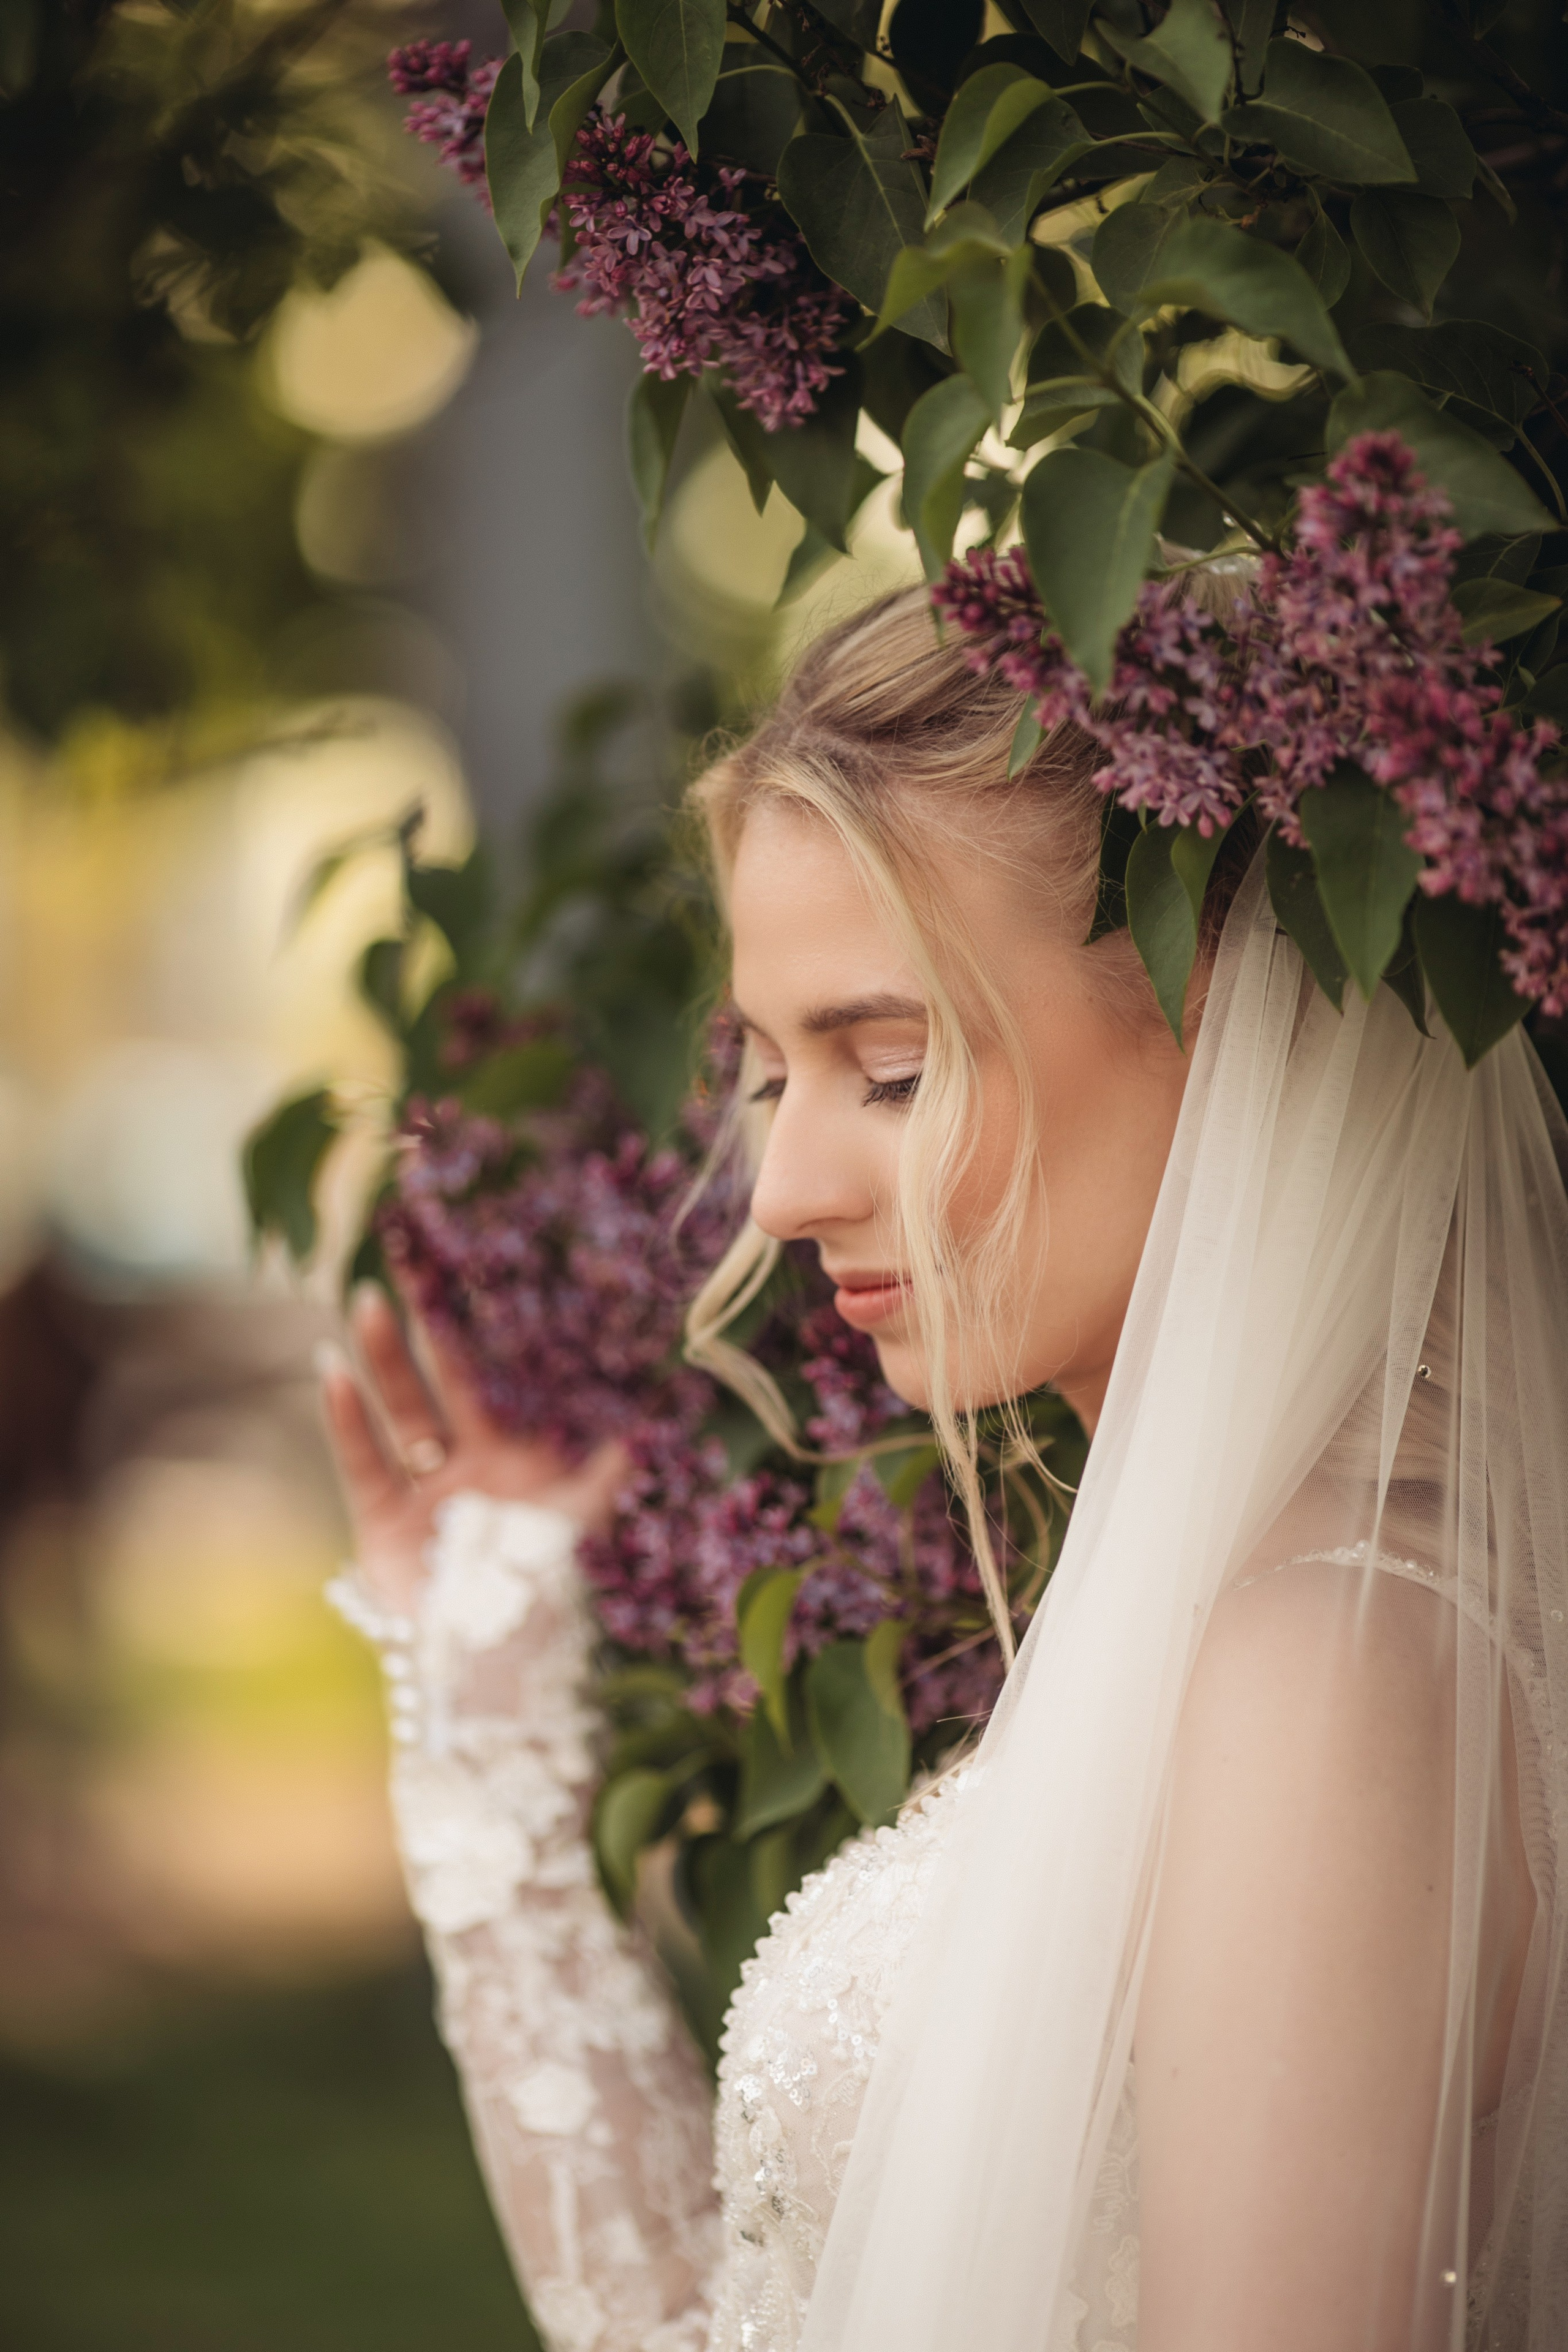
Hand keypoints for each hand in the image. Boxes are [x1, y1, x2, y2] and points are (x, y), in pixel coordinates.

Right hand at [318, 1283, 626, 1613]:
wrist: (505, 1674)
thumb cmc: (554, 1599)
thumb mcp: (590, 1524)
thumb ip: (610, 1474)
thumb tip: (648, 1422)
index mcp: (518, 1462)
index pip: (497, 1381)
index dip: (484, 1334)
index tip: (472, 1276)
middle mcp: (466, 1469)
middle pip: (439, 1383)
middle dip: (422, 1327)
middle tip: (408, 1263)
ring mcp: (421, 1494)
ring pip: (398, 1411)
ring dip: (381, 1359)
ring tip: (364, 1303)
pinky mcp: (380, 1525)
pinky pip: (361, 1461)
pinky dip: (347, 1419)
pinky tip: (332, 1371)